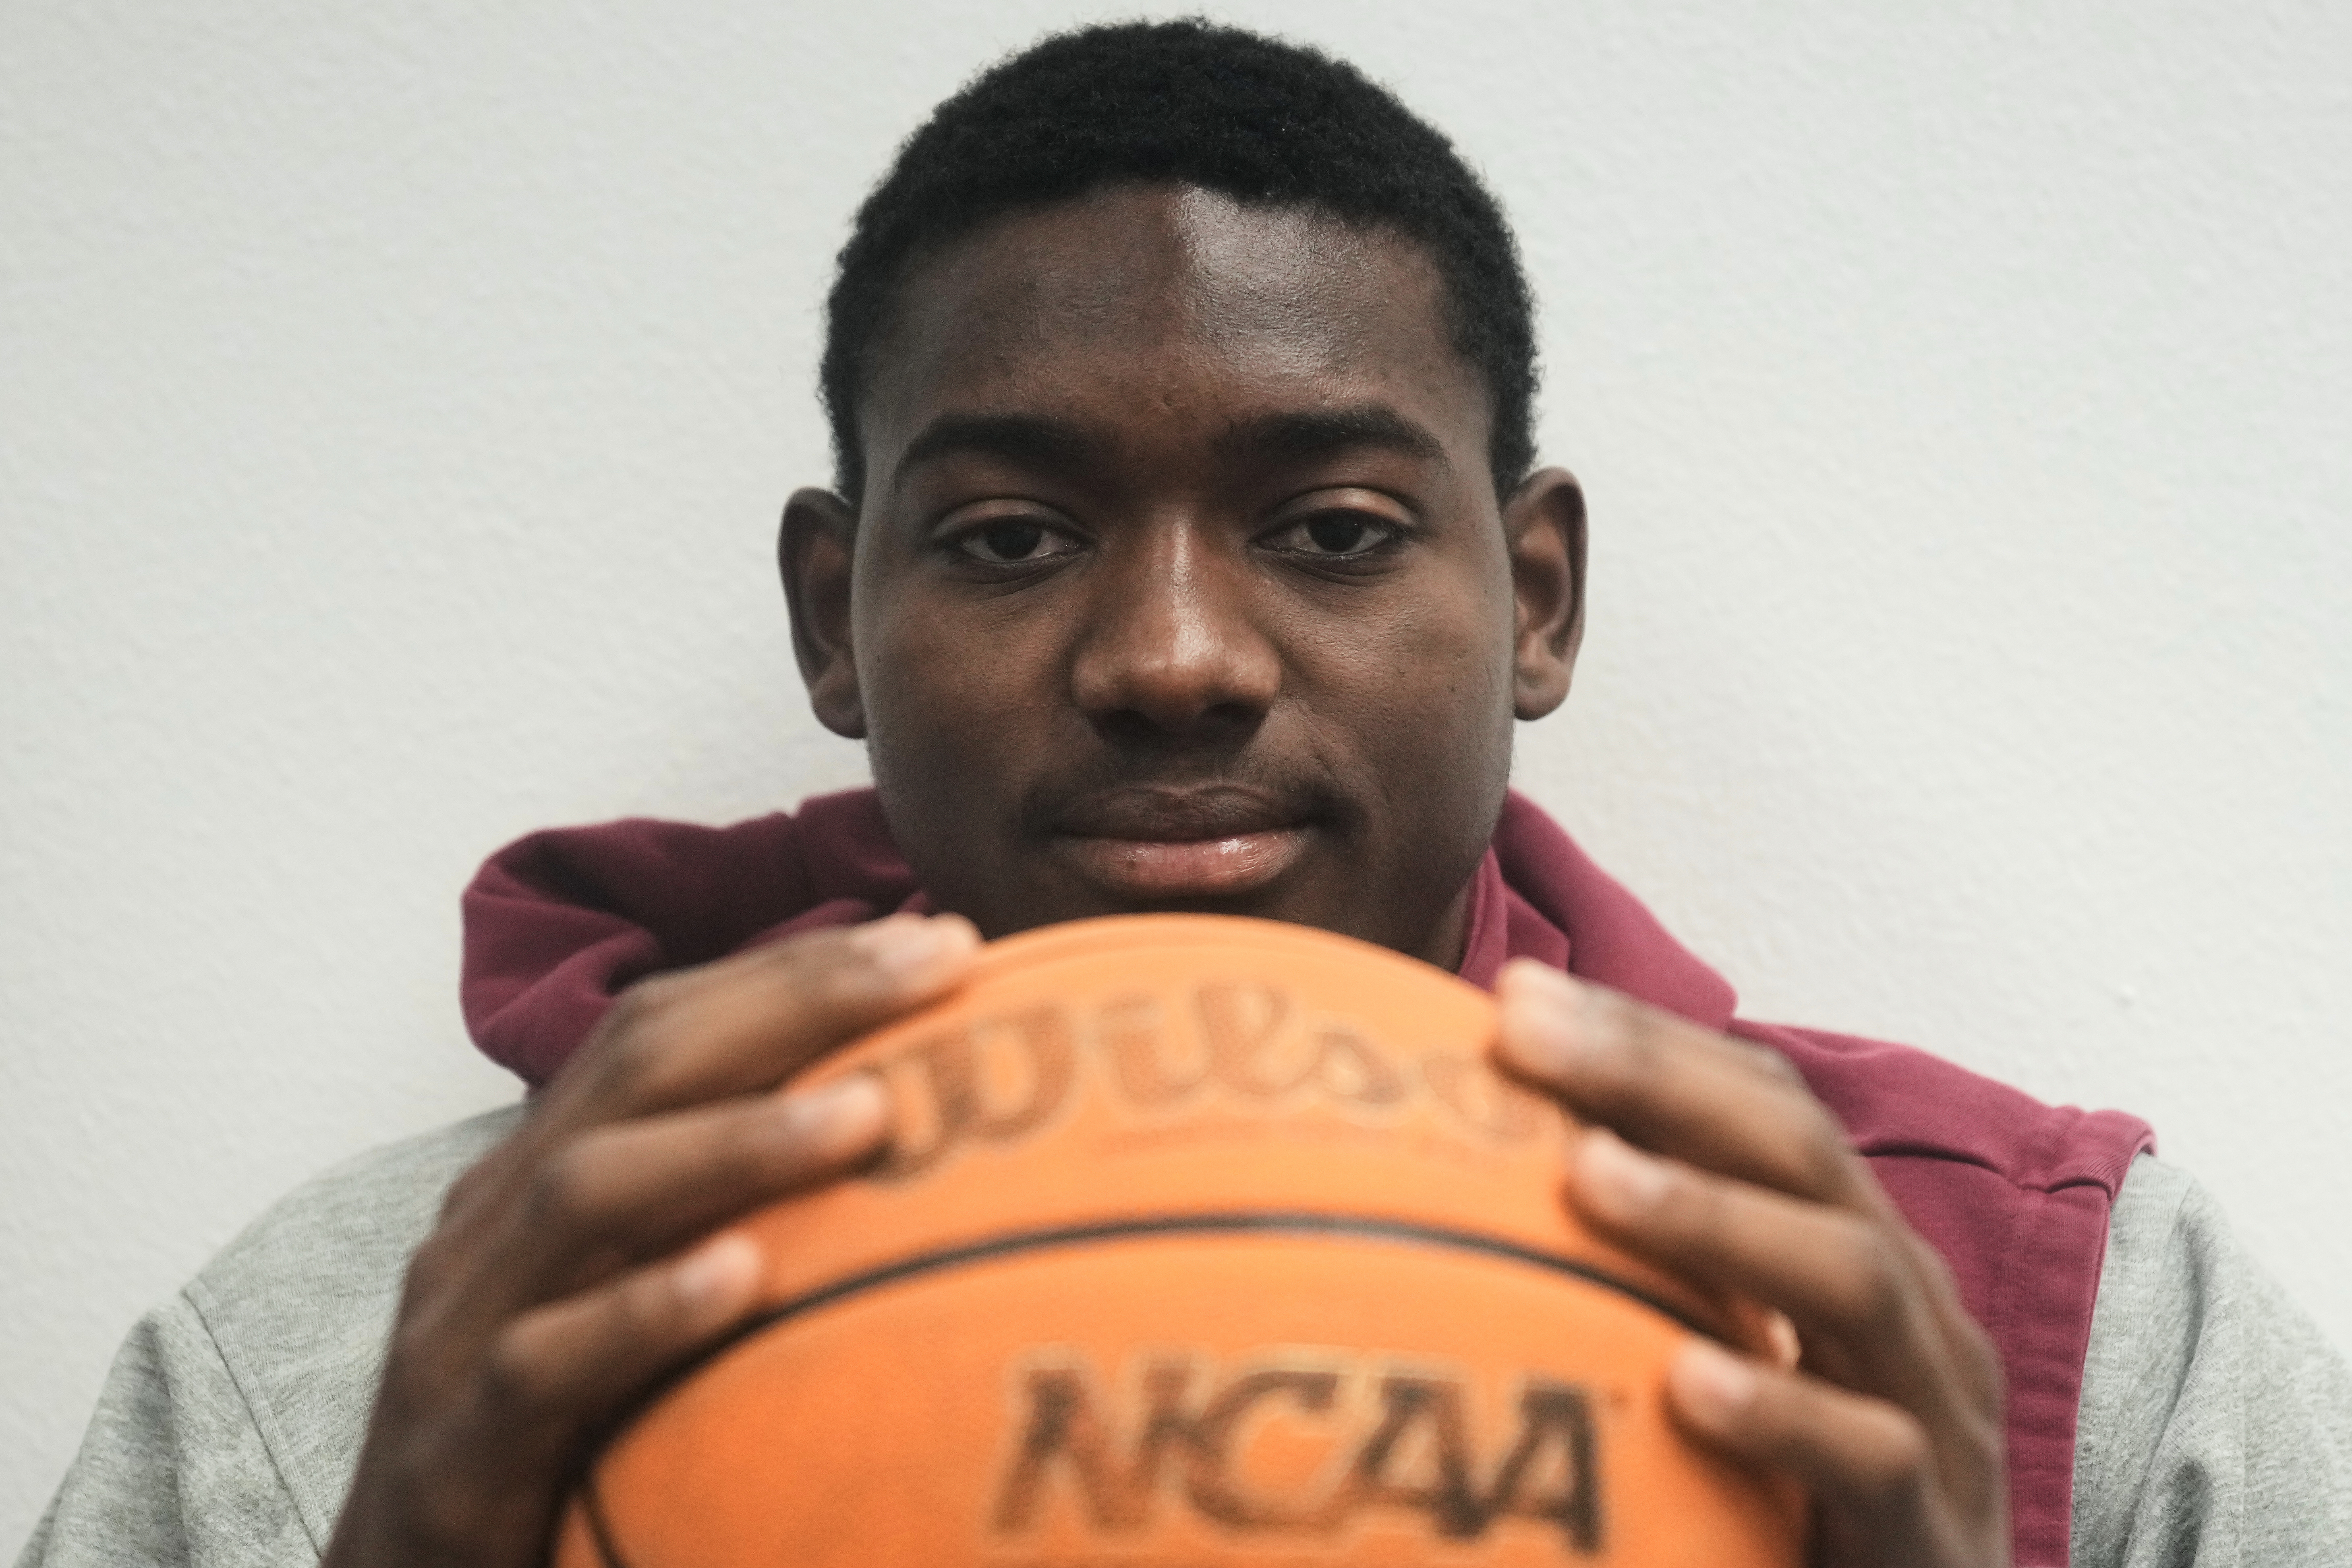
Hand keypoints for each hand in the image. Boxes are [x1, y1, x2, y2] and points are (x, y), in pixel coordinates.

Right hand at [324, 913, 979, 1567]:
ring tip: (870, 1111)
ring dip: (737, 1143)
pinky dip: (643, 1312)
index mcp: (544, 1174)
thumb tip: (914, 1137)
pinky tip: (742, 1279)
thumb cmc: (560, 1436)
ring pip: (589, 1194)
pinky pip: (545, 1366)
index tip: (945, 942)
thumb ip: (743, 1214)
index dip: (799, 972)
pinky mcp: (456, 1451)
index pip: (666, 1028)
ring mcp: (463, 1330)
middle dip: (794, 1003)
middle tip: (934, 968)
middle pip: (639, 1067)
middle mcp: (498, 1224)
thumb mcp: (646, 1301)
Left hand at [1494, 960, 2007, 1566]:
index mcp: (1854, 1252)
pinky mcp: (1934, 1533)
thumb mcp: (1711, 1361)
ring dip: (1714, 1216)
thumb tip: (1456, 1189)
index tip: (1514, 998)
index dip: (1648, 1041)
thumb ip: (1629, 1281)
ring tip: (1591, 1175)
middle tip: (1528, 1036)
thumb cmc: (1785, 1501)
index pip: (1763, 1107)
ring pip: (1850, 1277)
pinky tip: (1691, 1381)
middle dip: (1662, 1080)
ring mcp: (1936, 1416)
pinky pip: (1870, 1456)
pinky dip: (1784, 1409)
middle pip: (1800, 1153)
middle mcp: (1907, 1310)